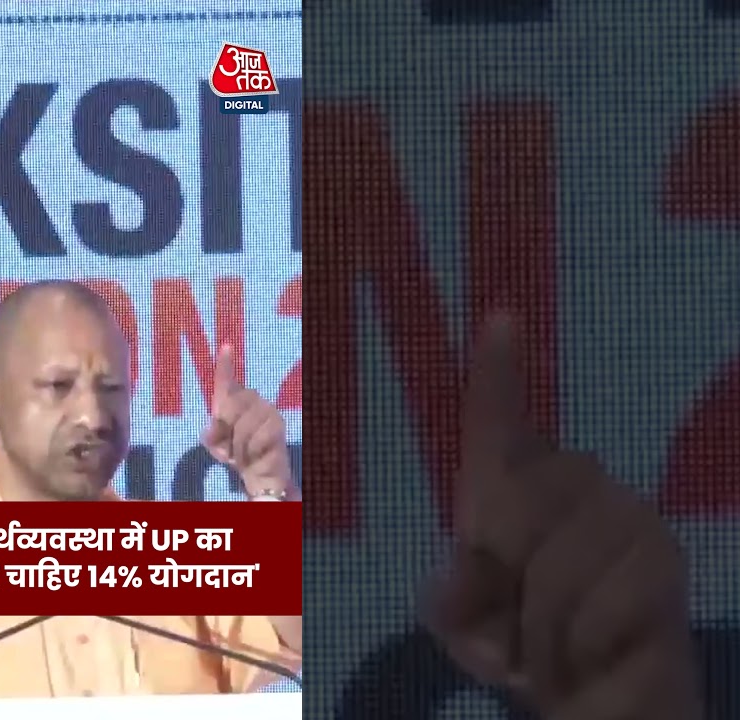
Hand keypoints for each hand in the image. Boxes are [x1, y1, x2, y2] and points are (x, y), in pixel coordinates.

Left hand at [202, 344, 291, 496]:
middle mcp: (253, 401)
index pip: (228, 381)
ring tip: (241, 454)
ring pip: (243, 423)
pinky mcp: (278, 426)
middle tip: (228, 447)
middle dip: (226, 428)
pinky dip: (250, 450)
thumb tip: (212, 425)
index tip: (226, 346)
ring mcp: (268, 411)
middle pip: (232, 404)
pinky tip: (253, 456)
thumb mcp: (217, 447)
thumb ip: (211, 435)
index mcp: (234, 403)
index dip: (226, 365)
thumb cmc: (238, 455)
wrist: (260, 474)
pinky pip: (256, 435)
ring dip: (237, 444)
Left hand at [425, 315, 700, 718]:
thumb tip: (460, 572)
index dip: (497, 375)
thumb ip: (450, 597)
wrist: (598, 702)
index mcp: (515, 492)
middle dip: (500, 576)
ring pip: (555, 560)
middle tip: (506, 630)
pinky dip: (575, 646)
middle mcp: (576, 487)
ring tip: (544, 650)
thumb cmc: (524, 649)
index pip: (500, 425)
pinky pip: (595, 599)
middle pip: (519, 500)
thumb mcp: (465, 627)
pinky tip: (587, 658)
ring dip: (536, 625)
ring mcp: (628, 519)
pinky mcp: (663, 563)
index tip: (500, 317)